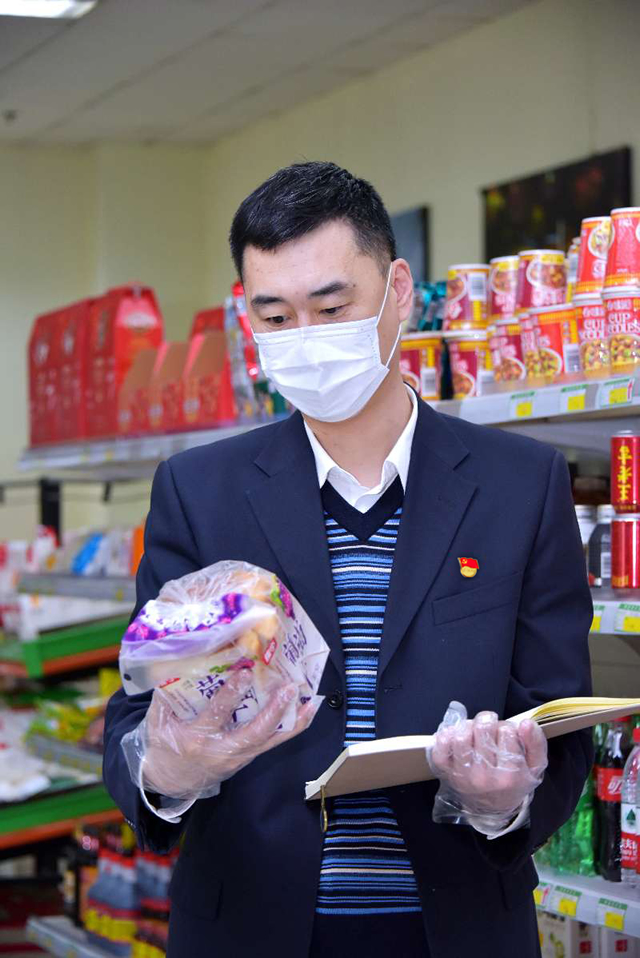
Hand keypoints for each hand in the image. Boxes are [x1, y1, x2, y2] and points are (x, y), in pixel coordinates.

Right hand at [122, 669, 319, 800]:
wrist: (170, 783)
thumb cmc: (164, 746)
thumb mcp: (157, 722)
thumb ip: (165, 695)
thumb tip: (177, 662)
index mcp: (197, 738)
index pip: (217, 715)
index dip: (231, 694)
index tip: (245, 673)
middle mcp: (222, 750)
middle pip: (254, 733)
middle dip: (274, 711)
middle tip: (289, 688)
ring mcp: (238, 757)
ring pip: (270, 740)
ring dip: (293, 721)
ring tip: (311, 701)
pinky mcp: (248, 758)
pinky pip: (274, 743)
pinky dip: (292, 727)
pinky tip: (307, 712)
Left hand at [428, 702, 547, 832]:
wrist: (493, 809)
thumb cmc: (515, 782)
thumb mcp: (535, 767)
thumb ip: (536, 743)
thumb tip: (526, 723)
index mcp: (511, 775)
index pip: (507, 732)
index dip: (507, 727)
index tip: (507, 734)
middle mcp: (485, 777)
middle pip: (482, 729)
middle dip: (487, 720)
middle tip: (489, 727)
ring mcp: (463, 775)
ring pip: (461, 735)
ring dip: (468, 725)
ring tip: (474, 730)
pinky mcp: (446, 773)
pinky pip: (439, 749)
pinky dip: (445, 736)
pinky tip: (456, 736)